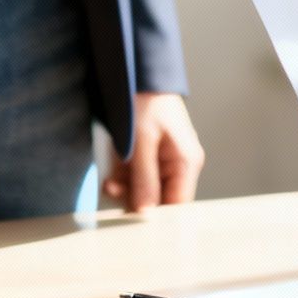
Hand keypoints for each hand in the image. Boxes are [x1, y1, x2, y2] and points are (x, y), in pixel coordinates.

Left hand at [104, 92, 204, 211]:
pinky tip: (112, 176)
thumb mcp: (141, 142)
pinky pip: (137, 178)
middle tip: (115, 192)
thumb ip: (144, 180)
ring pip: (145, 190)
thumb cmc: (146, 102)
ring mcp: (164, 161)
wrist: (138, 74)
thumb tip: (146, 213)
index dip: (158, 217)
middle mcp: (179, 165)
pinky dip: (123, 179)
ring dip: (126, 189)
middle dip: (135, 199)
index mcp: (186, 162)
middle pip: (160, 199)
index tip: (135, 223)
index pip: (178, 205)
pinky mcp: (150, 157)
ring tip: (110, 182)